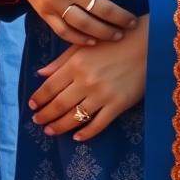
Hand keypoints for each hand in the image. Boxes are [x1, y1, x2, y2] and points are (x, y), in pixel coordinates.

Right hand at [0, 0, 140, 44]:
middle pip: (102, 10)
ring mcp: (54, 1)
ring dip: (105, 33)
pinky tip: (92, 40)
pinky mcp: (43, 10)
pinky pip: (63, 31)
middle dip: (122, 18)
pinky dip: (79, 39)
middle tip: (132, 23)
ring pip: (85, 25)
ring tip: (118, 35)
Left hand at [28, 16, 148, 141]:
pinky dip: (86, 133)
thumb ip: (61, 61)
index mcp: (76, 64)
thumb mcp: (84, 45)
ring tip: (50, 130)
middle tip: (37, 121)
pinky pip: (98, 124)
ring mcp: (102, 95)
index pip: (51, 86)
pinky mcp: (118, 105)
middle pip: (60, 104)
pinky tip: (77, 137)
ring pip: (75, 117)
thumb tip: (41, 73)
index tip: (31, 105)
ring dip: (60, 126)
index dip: (39, 98)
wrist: (148, 44)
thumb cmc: (113, 41)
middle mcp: (86, 81)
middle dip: (46, 115)